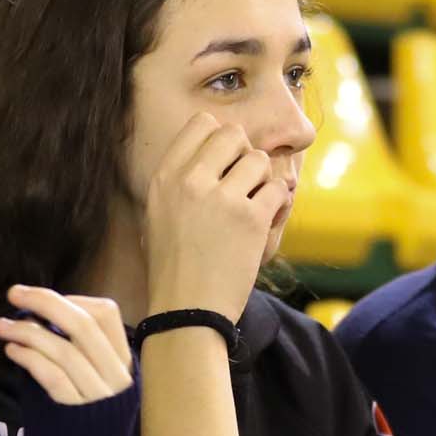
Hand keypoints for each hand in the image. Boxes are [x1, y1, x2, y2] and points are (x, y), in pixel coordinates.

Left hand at [0, 287, 131, 404]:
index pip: (107, 314)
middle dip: (45, 302)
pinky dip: (29, 358)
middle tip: (13, 293)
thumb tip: (38, 313)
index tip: (44, 303)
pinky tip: (11, 350)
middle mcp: (117, 377)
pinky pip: (52, 377)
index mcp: (124, 363)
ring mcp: (99, 397)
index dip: (73, 299)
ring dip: (27, 331)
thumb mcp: (90, 381)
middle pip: (83, 325)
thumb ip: (74, 350)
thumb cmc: (79, 421)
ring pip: (64, 350)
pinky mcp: (77, 414)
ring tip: (1, 327)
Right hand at [143, 112, 287, 322]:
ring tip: (254, 207)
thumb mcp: (156, 216)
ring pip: (260, 160)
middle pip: (233, 134)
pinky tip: (266, 221)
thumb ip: (179, 181)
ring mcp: (222, 199)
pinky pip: (278, 190)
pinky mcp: (250, 219)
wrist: (187, 311)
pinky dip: (279, 205)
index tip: (224, 164)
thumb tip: (208, 152)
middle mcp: (190, 181)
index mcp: (165, 177)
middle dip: (245, 155)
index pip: (202, 123)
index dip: (220, 139)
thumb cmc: (173, 268)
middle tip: (243, 184)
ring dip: (263, 182)